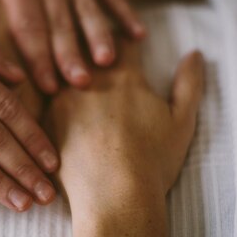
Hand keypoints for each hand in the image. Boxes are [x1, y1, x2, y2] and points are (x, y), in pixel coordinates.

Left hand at [0, 0, 144, 92]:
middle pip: (61, 24)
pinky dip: (127, 14)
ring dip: (100, 36)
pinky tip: (140, 36)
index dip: (38, 57)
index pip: (28, 25)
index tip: (46, 87)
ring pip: (90, 11)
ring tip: (108, 61)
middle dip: (71, 55)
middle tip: (79, 84)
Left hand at [47, 44, 204, 216]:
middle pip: (86, 47)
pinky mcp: (44, 118)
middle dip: (92, 46)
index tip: (128, 44)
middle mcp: (91, 79)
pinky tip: (50, 96)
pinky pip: (41, 93)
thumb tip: (196, 52)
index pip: (121, 40)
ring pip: (59, 65)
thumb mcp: (182, 121)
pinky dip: (47, 89)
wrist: (114, 196)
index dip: (125, 40)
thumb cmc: (153, 162)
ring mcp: (62, 98)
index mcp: (125, 75)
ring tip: (70, 70)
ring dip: (66, 64)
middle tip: (94, 50)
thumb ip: (189, 83)